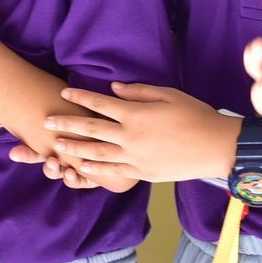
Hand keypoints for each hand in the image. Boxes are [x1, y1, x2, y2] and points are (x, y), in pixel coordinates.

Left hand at [13, 83, 237, 190]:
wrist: (215, 147)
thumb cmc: (195, 116)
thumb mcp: (169, 95)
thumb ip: (139, 92)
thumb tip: (114, 89)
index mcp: (136, 114)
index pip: (100, 104)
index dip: (80, 97)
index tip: (64, 93)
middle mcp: (130, 137)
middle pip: (91, 129)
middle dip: (66, 124)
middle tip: (46, 121)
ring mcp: (134, 158)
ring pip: (97, 153)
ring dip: (75, 149)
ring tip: (56, 146)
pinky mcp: (141, 173)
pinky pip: (113, 173)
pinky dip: (95, 170)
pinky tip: (82, 168)